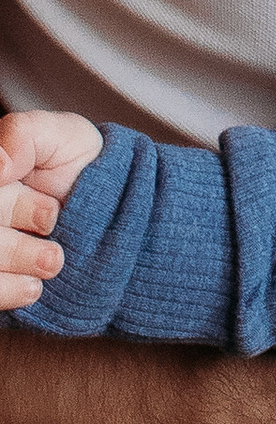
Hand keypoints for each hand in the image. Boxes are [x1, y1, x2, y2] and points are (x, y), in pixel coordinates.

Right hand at [0, 108, 98, 310]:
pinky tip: (36, 284)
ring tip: (54, 257)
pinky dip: (10, 290)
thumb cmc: (77, 162)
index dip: (4, 194)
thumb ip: (21, 134)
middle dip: (14, 213)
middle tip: (51, 214)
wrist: (116, 206)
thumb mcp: (57, 133)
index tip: (12, 175)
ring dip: (18, 256)